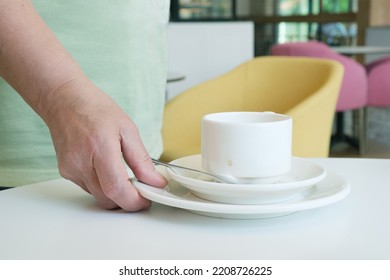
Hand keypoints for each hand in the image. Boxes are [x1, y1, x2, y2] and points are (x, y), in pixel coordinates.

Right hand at [43, 78, 166, 210]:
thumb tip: (155, 182)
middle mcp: (81, 163)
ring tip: (123, 172)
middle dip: (127, 199)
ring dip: (114, 192)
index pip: (116, 189)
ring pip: (98, 196)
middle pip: (108, 199)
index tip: (146, 199)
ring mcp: (71, 169)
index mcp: (100, 149)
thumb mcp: (128, 129)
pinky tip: (105, 168)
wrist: (65, 101)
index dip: (134, 201)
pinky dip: (102, 185)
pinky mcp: (66, 172)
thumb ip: (142, 160)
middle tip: (140, 187)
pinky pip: (89, 188)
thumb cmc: (96, 110)